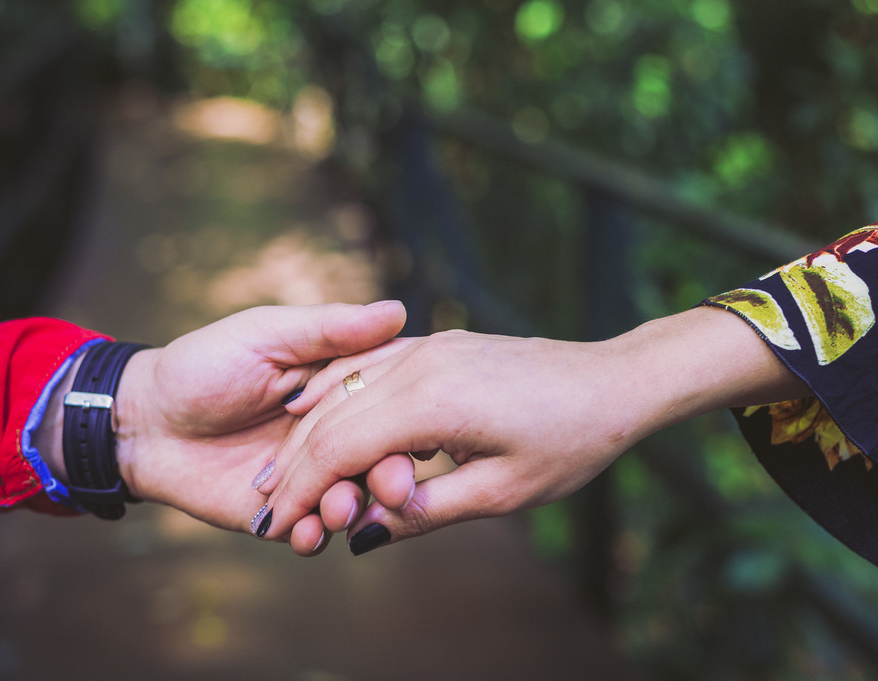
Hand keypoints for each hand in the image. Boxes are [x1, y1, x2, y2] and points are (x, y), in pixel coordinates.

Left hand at [39, 301, 407, 551]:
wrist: (143, 422)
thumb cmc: (201, 366)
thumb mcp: (266, 335)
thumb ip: (329, 330)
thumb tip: (397, 311)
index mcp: (338, 387)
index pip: (387, 402)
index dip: (404, 418)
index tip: (419, 432)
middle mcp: (333, 434)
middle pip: (377, 457)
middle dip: (388, 475)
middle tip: (392, 486)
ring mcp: (308, 477)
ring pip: (349, 498)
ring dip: (352, 507)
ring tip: (340, 508)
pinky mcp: (281, 514)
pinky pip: (309, 531)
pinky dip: (315, 535)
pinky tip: (309, 533)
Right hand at [256, 307, 808, 553]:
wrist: (614, 381)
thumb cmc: (568, 443)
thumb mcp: (502, 493)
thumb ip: (425, 512)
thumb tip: (363, 535)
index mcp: (433, 402)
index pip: (340, 448)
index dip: (301, 490)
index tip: (274, 526)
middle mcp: (420, 363)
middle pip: (332, 416)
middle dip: (292, 465)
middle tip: (263, 508)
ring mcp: (428, 346)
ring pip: (344, 385)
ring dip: (307, 430)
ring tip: (280, 472)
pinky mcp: (438, 342)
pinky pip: (369, 365)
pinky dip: (335, 391)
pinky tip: (311, 409)